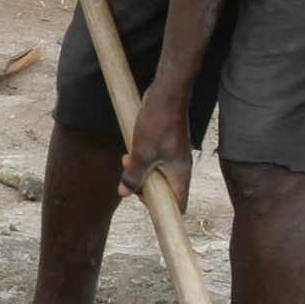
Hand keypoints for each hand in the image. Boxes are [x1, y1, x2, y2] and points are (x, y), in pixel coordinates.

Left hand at [121, 84, 195, 210]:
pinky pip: (153, 160)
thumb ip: (133, 176)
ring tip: (126, 159)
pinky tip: (130, 150)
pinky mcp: (165, 145)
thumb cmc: (159, 124)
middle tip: (129, 178)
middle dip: (143, 187)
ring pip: (156, 174)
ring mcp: (173, 156)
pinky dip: (141, 159)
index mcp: (180, 175)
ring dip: (139, 171)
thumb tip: (124, 193)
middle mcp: (179, 168)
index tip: (143, 200)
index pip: (178, 205)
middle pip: (164, 191)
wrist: (166, 94)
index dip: (161, 209)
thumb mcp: (142, 154)